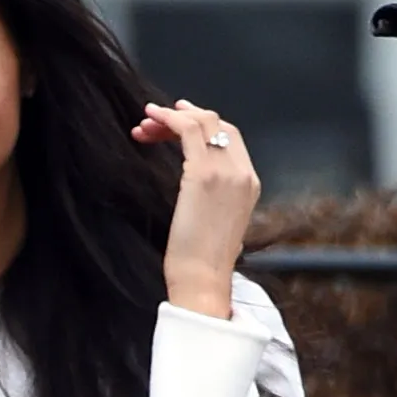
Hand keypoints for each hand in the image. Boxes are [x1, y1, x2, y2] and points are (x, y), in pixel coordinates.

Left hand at [135, 99, 260, 316]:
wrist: (204, 279)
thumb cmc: (203, 259)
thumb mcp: (218, 221)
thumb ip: (215, 196)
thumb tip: (194, 183)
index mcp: (250, 183)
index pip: (229, 137)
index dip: (202, 124)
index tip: (175, 125)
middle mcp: (242, 172)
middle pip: (217, 124)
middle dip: (184, 116)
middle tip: (154, 121)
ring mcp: (225, 171)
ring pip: (202, 121)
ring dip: (171, 116)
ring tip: (146, 120)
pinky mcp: (202, 175)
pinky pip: (187, 130)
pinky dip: (168, 118)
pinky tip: (150, 120)